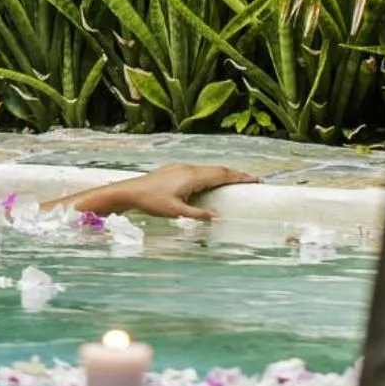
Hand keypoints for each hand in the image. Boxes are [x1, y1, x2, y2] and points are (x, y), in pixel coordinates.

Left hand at [120, 162, 257, 221]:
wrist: (130, 191)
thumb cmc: (151, 201)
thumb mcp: (176, 212)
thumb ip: (198, 214)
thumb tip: (218, 218)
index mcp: (192, 177)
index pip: (221, 175)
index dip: (239, 177)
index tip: (254, 179)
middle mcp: (188, 168)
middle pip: (217, 170)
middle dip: (235, 174)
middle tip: (251, 180)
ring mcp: (181, 167)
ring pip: (208, 169)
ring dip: (223, 174)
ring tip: (236, 181)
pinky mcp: (175, 170)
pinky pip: (199, 171)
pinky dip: (211, 175)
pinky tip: (211, 182)